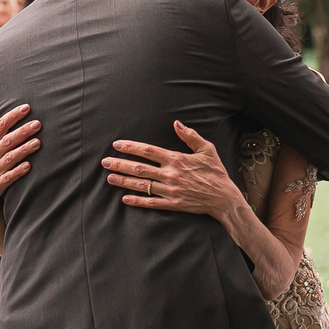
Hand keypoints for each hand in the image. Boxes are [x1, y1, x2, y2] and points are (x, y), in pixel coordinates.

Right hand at [0, 103, 40, 200]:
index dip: (12, 116)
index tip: (26, 108)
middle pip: (7, 141)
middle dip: (22, 132)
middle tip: (37, 124)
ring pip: (10, 158)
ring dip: (23, 150)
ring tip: (37, 143)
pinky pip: (9, 177)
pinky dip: (18, 171)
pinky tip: (28, 166)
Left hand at [102, 121, 242, 218]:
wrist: (223, 198)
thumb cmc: (216, 172)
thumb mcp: (207, 149)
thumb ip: (190, 136)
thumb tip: (176, 124)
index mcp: (176, 160)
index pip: (148, 151)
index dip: (131, 147)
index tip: (117, 145)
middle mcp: (170, 175)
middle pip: (139, 168)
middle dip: (120, 164)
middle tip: (105, 162)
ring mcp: (170, 191)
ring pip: (142, 185)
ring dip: (123, 181)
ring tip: (109, 177)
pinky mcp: (172, 204)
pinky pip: (151, 202)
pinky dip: (137, 201)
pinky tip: (125, 199)